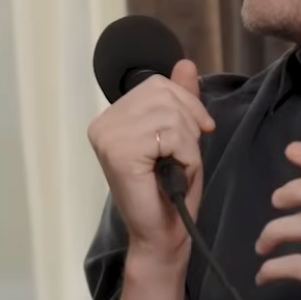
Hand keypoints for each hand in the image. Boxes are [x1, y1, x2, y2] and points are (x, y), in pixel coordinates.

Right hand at [87, 59, 213, 258]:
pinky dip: (186, 155)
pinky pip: (171, 134)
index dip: (187, 104)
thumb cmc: (170, 193)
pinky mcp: (120, 153)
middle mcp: (103, 124)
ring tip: (177, 167)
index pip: (156, 84)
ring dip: (188, 143)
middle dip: (188, 123)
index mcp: (110, 118)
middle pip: (164, 93)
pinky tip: (174, 173)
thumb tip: (185, 63)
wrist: (162, 236)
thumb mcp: (180, 138)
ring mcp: (108, 137)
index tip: (197, 133)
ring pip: (171, 114)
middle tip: (182, 156)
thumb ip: (179, 101)